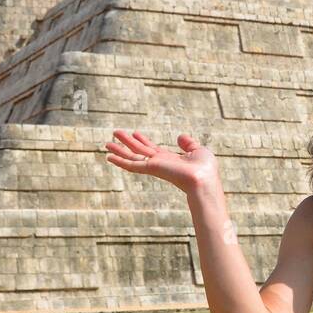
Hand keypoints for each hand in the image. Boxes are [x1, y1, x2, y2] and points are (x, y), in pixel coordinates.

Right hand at [103, 129, 219, 193]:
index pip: (153, 149)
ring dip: (119, 150)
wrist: (203, 179)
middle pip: (140, 151)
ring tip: (107, 143)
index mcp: (170, 160)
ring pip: (132, 157)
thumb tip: (180, 136)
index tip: (135, 133)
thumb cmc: (205, 168)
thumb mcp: (198, 151)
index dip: (143, 140)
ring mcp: (154, 166)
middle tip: (116, 133)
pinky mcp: (150, 168)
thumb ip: (188, 144)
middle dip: (128, 142)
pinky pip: (131, 165)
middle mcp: (160, 163)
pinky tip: (109, 157)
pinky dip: (119, 161)